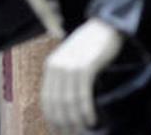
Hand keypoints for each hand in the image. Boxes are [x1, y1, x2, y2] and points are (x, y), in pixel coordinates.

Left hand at [41, 19, 122, 133]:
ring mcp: (70, 65)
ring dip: (75, 120)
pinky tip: (91, 119)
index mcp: (51, 66)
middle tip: (72, 134)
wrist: (104, 26)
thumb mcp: (71, 60)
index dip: (51, 118)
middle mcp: (57, 66)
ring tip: (83, 130)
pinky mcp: (85, 66)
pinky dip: (85, 110)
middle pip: (56, 103)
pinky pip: (82, 94)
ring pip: (68, 101)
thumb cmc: (90, 46)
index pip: (46, 99)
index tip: (59, 131)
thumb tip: (66, 105)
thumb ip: (66, 78)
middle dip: (63, 123)